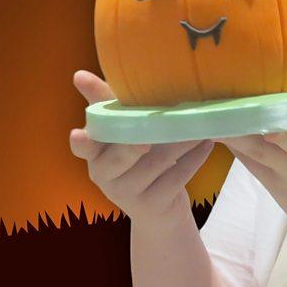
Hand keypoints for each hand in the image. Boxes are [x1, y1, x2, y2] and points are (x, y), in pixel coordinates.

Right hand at [69, 70, 213, 225]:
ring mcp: (127, 194)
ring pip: (156, 162)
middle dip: (137, 143)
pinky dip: (194, 159)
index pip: (84, 147)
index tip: (79, 134)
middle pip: (121, 156)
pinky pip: (176, 178)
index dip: (82, 142)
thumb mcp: (122, 131)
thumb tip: (79, 75)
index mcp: (95, 155)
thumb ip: (107, 104)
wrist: (158, 211)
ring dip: (181, 141)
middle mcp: (104, 176)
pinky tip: (207, 144)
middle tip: (151, 133)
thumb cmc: (139, 159)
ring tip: (200, 124)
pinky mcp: (152, 206)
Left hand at [220, 68, 286, 237]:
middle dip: (264, 116)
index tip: (284, 87)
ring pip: (261, 148)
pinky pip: (251, 163)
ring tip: (218, 112)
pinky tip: (218, 130)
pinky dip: (236, 147)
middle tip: (239, 92)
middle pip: (286, 134)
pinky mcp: (274, 184)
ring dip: (239, 131)